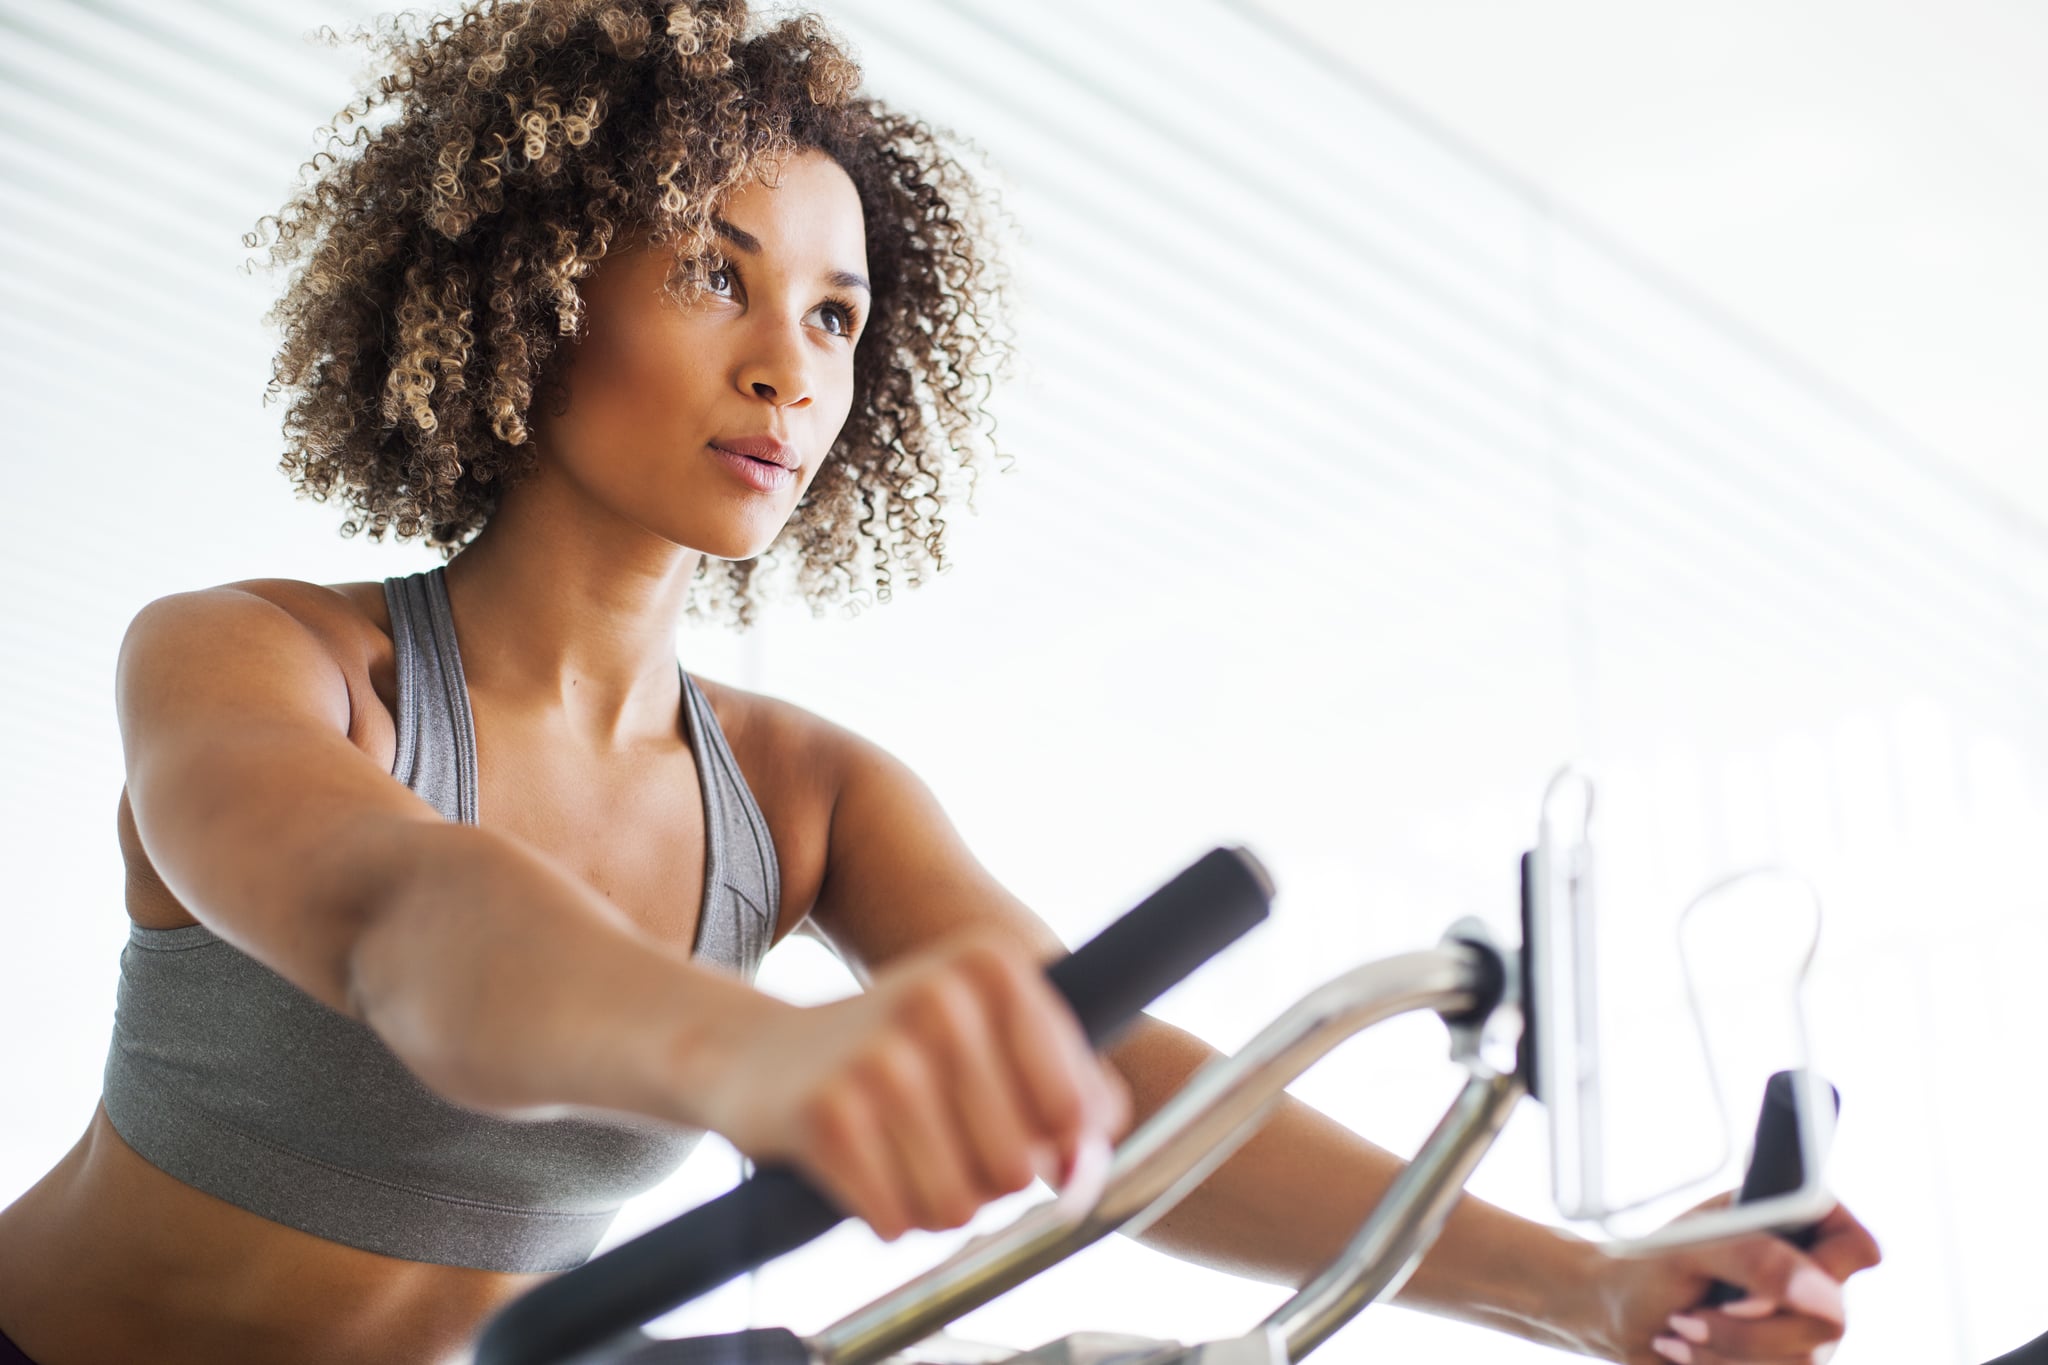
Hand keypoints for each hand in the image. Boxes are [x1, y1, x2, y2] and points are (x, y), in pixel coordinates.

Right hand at [700, 933, 1131, 1240]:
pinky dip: (885, 1215)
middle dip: (986, 1182)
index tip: (1017, 1131)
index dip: (1053, 1148)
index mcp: (995, 966)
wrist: (763, 1055)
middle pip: (1018, 1168)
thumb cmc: (897, 1053)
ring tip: (903, 1158)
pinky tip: (863, 1170)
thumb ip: (1071, 1094)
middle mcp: (941, 997)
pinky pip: (896, 1221)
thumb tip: (1093, 1163)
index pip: (1074, 1110)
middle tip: (944, 1145)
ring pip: (958, 1205)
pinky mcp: (826, 1111)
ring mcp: (880, 1054)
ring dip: (934, 1206)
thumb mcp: (990, 1037)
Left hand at [1586, 1198, 1881, 1363]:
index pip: (1858, 1250)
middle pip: (1832, 1321)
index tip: (1751, 1288)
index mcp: (1794, 1225)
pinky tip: (1685, 1354)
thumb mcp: (1689, 1249)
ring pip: (1806, 1363)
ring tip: (1679, 1331)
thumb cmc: (1646, 1268)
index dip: (1820, 1275)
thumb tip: (1825, 1295)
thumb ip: (1755, 1258)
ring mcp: (1801, 1326)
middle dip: (1752, 1330)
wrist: (1615, 1317)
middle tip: (1691, 1316)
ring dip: (1730, 1354)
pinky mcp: (1781, 1363)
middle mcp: (1809, 1277)